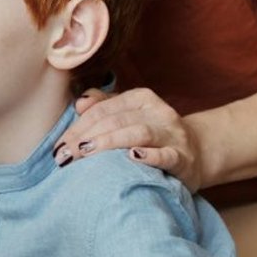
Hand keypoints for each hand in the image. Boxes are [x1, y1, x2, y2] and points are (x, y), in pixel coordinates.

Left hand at [54, 87, 205, 191]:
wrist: (197, 153)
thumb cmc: (153, 135)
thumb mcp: (129, 115)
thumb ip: (103, 106)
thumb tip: (79, 103)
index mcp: (141, 99)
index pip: (102, 110)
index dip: (77, 127)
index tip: (58, 146)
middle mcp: (158, 112)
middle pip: (116, 120)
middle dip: (85, 137)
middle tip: (65, 156)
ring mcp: (172, 134)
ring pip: (138, 132)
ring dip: (109, 142)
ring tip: (86, 153)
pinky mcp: (184, 158)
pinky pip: (167, 155)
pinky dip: (149, 155)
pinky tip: (132, 157)